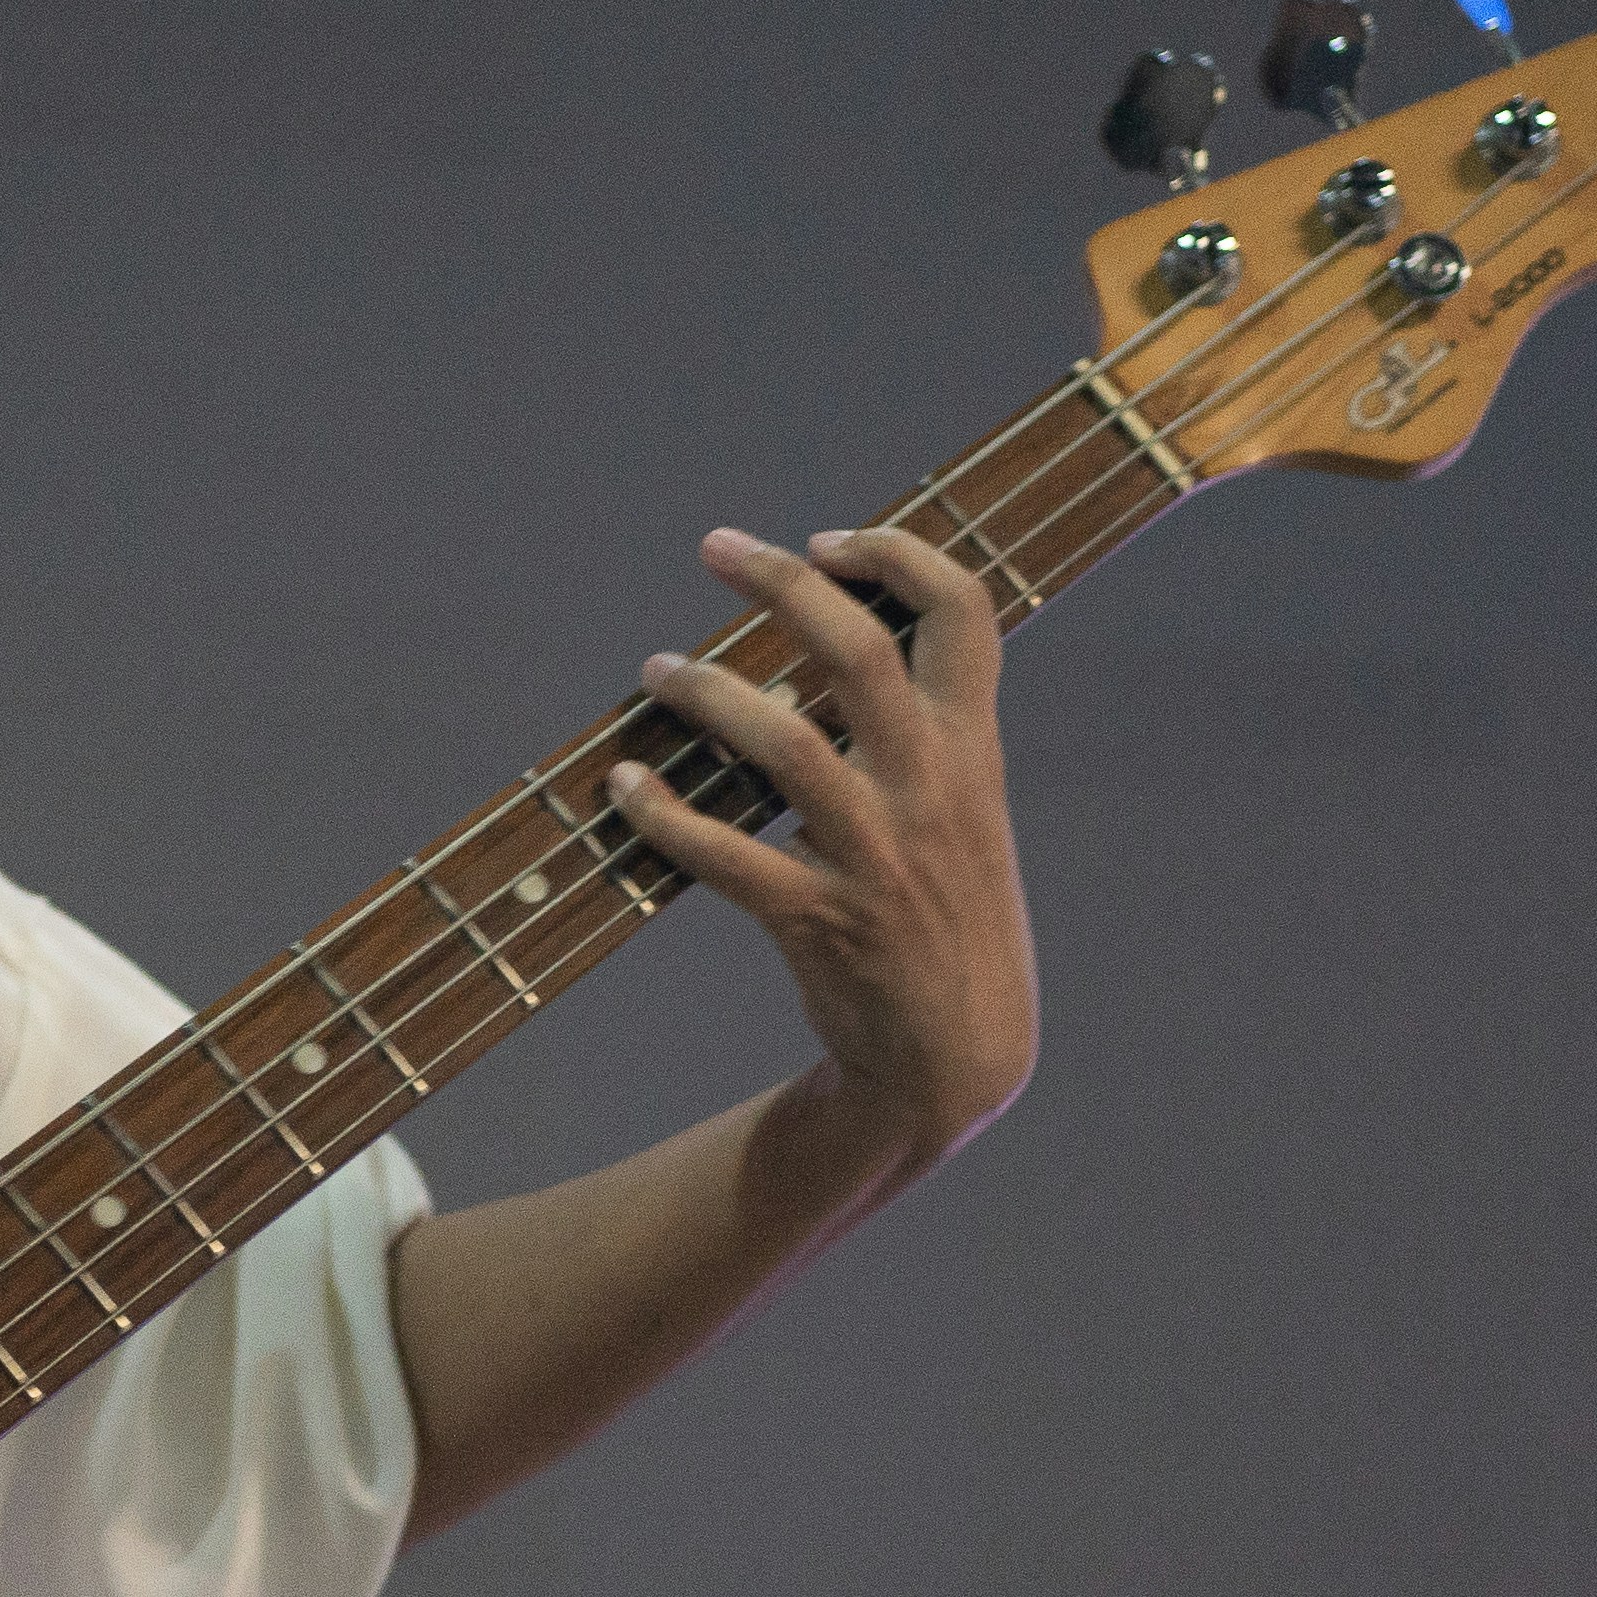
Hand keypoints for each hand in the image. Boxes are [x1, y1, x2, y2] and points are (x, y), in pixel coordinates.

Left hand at [609, 522, 1038, 1173]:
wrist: (959, 1055)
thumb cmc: (948, 913)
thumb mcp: (965, 809)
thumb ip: (920, 728)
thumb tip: (837, 637)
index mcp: (973, 751)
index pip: (963, 613)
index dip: (896, 555)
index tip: (826, 541)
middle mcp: (930, 791)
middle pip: (859, 651)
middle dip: (784, 582)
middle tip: (716, 546)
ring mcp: (875, 857)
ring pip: (784, 744)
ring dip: (709, 692)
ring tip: (657, 668)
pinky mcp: (819, 921)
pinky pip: (727, 857)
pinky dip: (664, 817)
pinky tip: (623, 785)